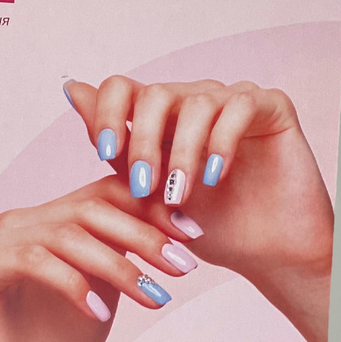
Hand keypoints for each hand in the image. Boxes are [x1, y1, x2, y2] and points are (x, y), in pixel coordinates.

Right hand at [0, 179, 200, 341]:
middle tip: (183, 266)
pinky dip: (73, 284)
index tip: (193, 236)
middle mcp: (13, 223)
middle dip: (143, 235)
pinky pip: (33, 260)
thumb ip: (121, 253)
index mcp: (41, 220)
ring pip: (66, 234)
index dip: (148, 208)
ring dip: (119, 265)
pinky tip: (100, 314)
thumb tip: (173, 224)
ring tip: (155, 298)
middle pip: (86, 207)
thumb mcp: (100, 291)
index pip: (100, 194)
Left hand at [66, 78, 333, 341]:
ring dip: (181, 153)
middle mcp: (194, 99)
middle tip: (145, 188)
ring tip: (179, 196)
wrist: (265, 254)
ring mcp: (232, 98)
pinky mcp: (270, 105)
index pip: (122, 87)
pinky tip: (214, 178)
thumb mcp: (148, 192)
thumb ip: (114, 145)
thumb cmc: (207, 224)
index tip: (106, 155)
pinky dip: (220, 144)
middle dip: (143, 143)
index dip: (108, 114)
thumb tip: (71, 89)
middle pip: (154, 93)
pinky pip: (239, 106)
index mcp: (161, 116)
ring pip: (195, 102)